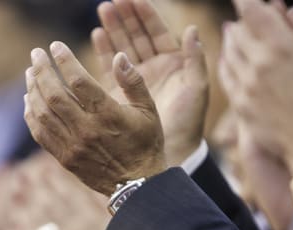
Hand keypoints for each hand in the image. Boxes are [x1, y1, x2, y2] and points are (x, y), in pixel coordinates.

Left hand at [24, 41, 165, 194]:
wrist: (138, 185)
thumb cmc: (145, 143)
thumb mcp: (149, 111)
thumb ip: (133, 82)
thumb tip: (119, 56)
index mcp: (108, 116)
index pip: (79, 81)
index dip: (65, 61)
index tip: (55, 46)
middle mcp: (87, 130)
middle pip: (54, 94)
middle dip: (42, 70)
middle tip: (36, 54)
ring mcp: (73, 146)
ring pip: (43, 113)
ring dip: (33, 89)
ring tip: (31, 73)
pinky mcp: (65, 158)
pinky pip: (40, 133)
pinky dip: (31, 114)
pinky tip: (29, 99)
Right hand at [92, 0, 208, 164]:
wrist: (171, 152)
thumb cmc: (188, 123)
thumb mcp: (196, 90)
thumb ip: (196, 60)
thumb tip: (192, 29)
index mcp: (172, 63)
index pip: (157, 32)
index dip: (145, 15)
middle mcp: (153, 68)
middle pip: (137, 36)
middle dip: (124, 18)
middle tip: (110, 3)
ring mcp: (135, 80)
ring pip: (122, 48)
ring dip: (112, 30)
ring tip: (102, 12)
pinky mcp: (119, 93)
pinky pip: (109, 68)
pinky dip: (104, 52)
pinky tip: (96, 36)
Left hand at [220, 0, 292, 174]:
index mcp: (284, 47)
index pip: (254, 12)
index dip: (246, 1)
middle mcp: (259, 64)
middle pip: (238, 31)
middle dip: (242, 21)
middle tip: (245, 17)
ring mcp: (246, 86)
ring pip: (228, 53)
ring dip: (231, 40)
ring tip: (234, 33)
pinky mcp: (240, 105)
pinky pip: (225, 77)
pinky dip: (225, 63)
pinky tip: (228, 59)